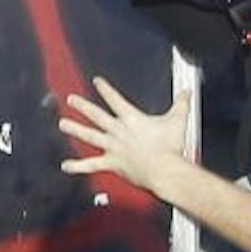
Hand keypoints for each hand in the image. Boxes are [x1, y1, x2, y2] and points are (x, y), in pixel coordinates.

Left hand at [57, 75, 192, 192]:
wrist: (165, 170)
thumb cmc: (171, 147)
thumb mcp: (178, 119)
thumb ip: (182, 103)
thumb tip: (188, 92)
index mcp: (132, 118)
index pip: (115, 99)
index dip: (104, 89)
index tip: (96, 81)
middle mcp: (118, 131)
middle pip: (96, 115)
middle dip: (82, 106)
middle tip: (71, 99)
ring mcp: (113, 147)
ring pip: (89, 136)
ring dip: (75, 129)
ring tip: (63, 124)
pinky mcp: (112, 163)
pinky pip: (92, 165)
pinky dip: (78, 166)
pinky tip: (66, 165)